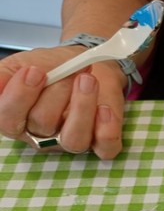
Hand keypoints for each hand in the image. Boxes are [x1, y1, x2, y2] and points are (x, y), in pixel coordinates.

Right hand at [0, 46, 126, 158]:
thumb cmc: (50, 68)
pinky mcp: (101, 143)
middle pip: (42, 124)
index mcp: (17, 119)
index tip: (35, 71)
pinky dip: (106, 130)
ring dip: (82, 106)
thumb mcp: (20, 65)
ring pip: (74, 139)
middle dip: (56, 92)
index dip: (20, 97)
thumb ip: (3, 77)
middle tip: (68, 70)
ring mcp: (71, 141)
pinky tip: (105, 109)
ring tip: (87, 79)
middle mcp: (43, 135)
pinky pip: (105, 148)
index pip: (7, 120)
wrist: (84, 62)